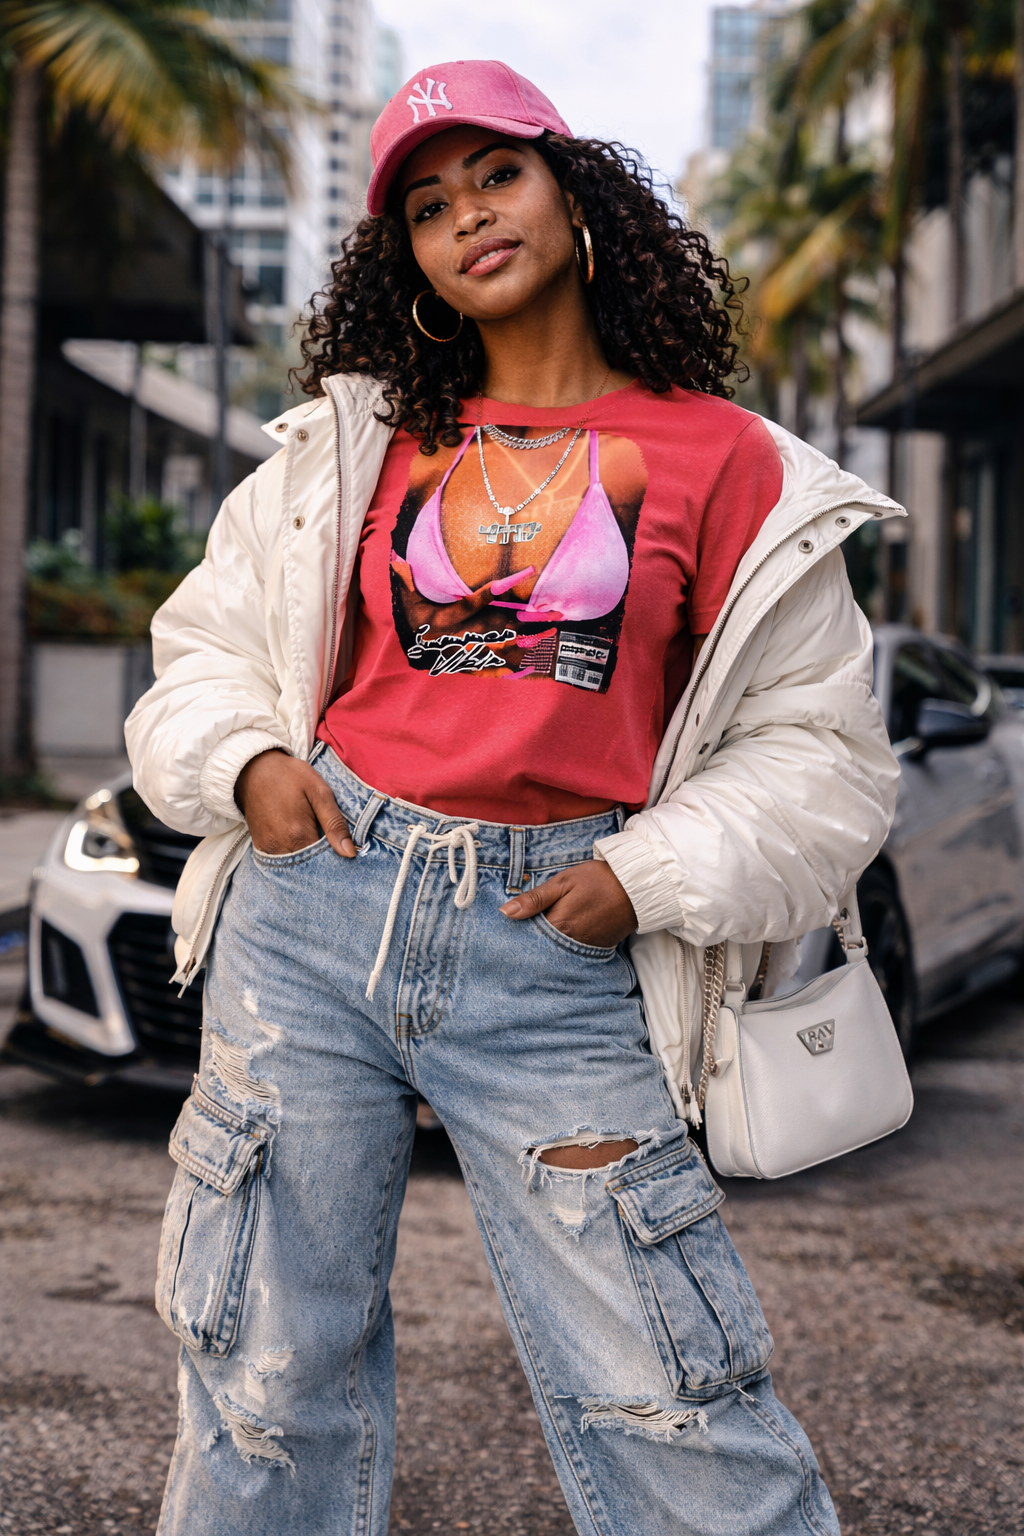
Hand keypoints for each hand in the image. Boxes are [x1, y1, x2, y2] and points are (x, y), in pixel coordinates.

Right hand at [235, 750, 355, 857]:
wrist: (253, 769)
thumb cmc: (290, 776)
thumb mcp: (319, 792)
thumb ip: (334, 823)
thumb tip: (350, 853)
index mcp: (298, 834)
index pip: (323, 864)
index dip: (337, 862)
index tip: (346, 855)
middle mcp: (281, 847)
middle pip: (308, 869)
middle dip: (323, 865)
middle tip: (334, 851)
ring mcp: (268, 849)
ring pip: (295, 869)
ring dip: (309, 864)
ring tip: (319, 847)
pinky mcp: (260, 847)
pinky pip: (281, 863)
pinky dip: (294, 860)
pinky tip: (303, 847)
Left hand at [500, 860, 636, 948]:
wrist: (636, 886)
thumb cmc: (598, 879)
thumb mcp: (563, 882)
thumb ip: (535, 899)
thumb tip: (505, 913)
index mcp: (558, 925)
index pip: (526, 938)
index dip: (515, 933)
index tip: (506, 929)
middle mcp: (570, 943)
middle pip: (540, 949)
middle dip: (528, 942)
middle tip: (518, 934)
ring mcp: (585, 948)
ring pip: (555, 952)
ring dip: (545, 946)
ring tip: (538, 935)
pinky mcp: (596, 949)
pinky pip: (572, 953)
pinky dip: (563, 947)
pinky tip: (559, 937)